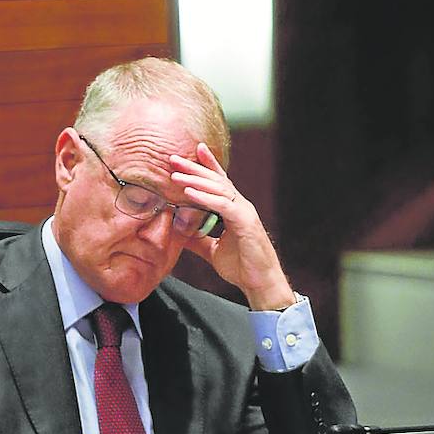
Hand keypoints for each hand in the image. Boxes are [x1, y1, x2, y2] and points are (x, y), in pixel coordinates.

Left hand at [172, 142, 296, 310]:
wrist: (260, 284)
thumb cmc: (241, 266)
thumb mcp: (213, 249)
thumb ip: (198, 239)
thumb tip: (179, 232)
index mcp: (234, 209)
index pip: (220, 181)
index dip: (208, 164)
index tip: (195, 149)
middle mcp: (240, 206)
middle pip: (216, 180)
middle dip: (194, 168)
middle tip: (173, 158)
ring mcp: (244, 212)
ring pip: (218, 189)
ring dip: (195, 181)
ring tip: (175, 176)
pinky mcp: (245, 223)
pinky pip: (223, 205)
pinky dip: (205, 198)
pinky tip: (189, 193)